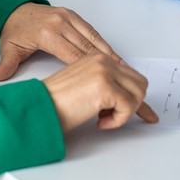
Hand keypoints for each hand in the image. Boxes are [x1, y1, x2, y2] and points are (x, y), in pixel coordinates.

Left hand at [0, 3, 117, 80]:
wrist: (13, 10)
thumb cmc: (14, 31)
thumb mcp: (9, 49)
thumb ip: (7, 65)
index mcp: (47, 33)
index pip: (72, 55)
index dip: (87, 69)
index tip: (101, 80)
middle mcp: (60, 23)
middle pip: (86, 46)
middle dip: (103, 63)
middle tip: (120, 77)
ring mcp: (67, 17)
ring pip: (92, 37)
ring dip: (107, 52)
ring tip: (122, 67)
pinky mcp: (71, 14)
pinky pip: (90, 29)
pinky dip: (101, 41)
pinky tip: (111, 53)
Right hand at [42, 53, 157, 130]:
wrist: (39, 107)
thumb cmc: (55, 101)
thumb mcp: (86, 85)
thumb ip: (106, 84)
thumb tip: (130, 97)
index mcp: (97, 57)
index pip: (131, 75)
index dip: (132, 97)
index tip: (139, 113)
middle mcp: (103, 60)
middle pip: (140, 84)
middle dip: (130, 104)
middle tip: (108, 116)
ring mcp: (104, 72)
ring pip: (138, 95)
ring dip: (124, 113)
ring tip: (102, 119)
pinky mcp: (105, 87)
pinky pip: (128, 108)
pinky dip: (118, 121)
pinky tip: (100, 122)